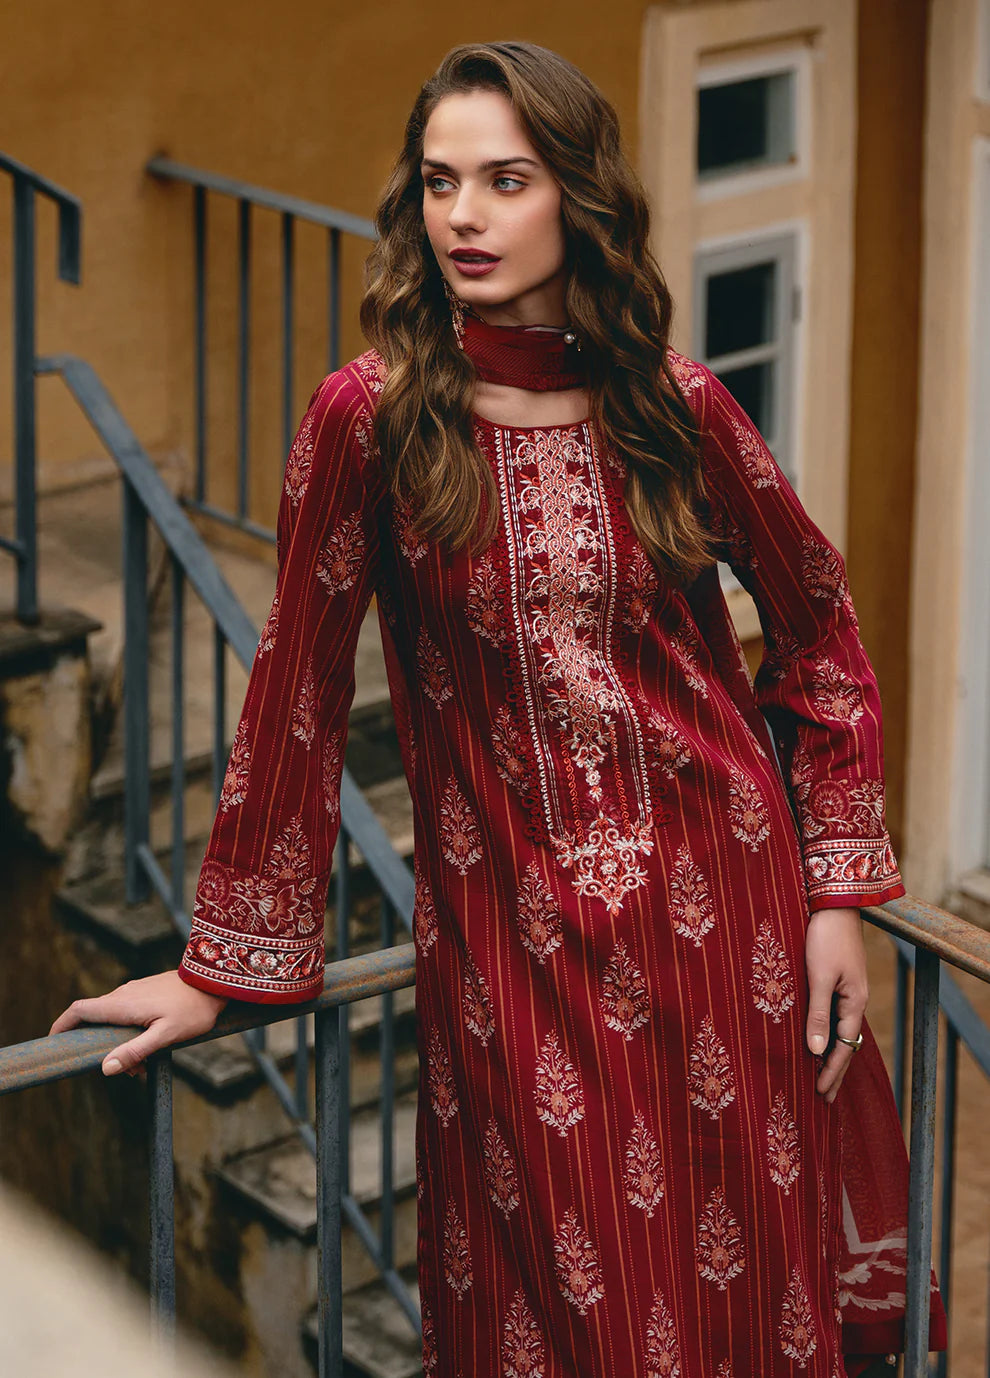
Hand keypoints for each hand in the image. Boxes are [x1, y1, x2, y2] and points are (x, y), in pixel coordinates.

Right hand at [48, 970, 228, 1076]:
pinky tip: (152, 1051)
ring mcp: (134, 992)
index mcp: (122, 1004)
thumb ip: (135, 1051)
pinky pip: (128, 1015)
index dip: (61, 1025)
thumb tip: (104, 1069)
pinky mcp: (146, 993)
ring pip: (114, 1020)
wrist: (215, 982)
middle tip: (128, 1071)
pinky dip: (131, 1035)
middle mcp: (123, 995)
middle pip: (96, 1021)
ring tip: (145, 1066)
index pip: (79, 1010)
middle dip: (102, 1048)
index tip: (53, 1043)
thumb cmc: (193, 1009)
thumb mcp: (165, 1036)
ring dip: (121, 1045)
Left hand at [804, 906, 867, 1102]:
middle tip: (824, 1098)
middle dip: (835, 1071)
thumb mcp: (819, 976)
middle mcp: (854, 999)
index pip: (844, 1048)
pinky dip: (826, 1032)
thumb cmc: (825, 937)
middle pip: (846, 1044)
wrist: (833, 903)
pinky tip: (817, 1037)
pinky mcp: (838, 978)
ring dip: (830, 1053)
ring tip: (819, 1075)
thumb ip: (818, 1013)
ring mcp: (848, 990)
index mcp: (854, 1002)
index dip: (832, 1073)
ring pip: (839, 1030)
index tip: (820, 1095)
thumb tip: (815, 1051)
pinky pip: (833, 1015)